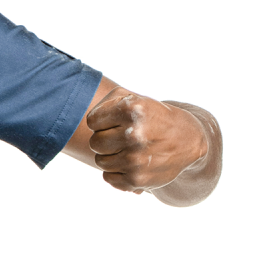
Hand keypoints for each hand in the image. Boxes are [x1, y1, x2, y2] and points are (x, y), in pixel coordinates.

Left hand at [86, 87, 209, 194]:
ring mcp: (135, 159)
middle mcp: (134, 134)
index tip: (118, 122)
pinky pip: (108, 177)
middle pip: (95, 142)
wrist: (188, 140)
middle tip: (125, 138)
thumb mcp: (133, 98)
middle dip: (106, 140)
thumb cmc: (152, 117)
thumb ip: (105, 103)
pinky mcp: (137, 180)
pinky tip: (134, 164)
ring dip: (112, 156)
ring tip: (132, 150)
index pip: (92, 121)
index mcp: (131, 110)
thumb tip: (90, 124)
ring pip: (100, 161)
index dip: (103, 122)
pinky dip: (117, 172)